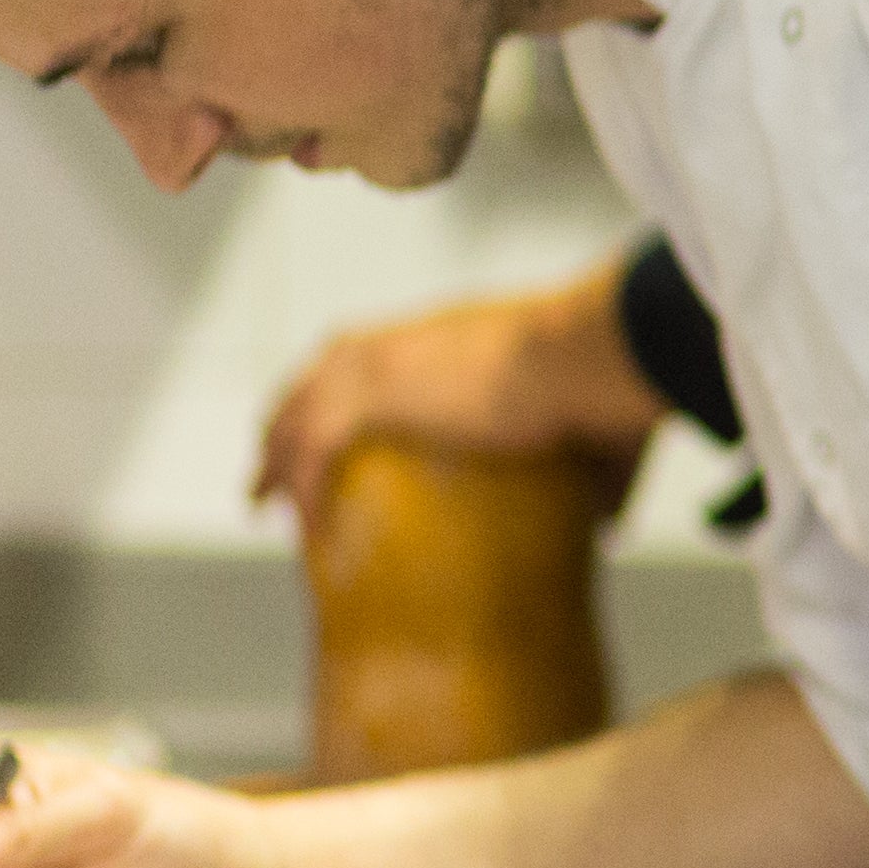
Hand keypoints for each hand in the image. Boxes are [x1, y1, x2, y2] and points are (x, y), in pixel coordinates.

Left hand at [254, 261, 667, 521]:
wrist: (588, 353)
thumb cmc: (604, 383)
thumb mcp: (596, 433)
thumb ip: (596, 481)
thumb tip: (608, 530)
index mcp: (452, 337)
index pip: (379, 359)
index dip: (350, 393)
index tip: (339, 429)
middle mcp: (407, 340)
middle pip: (321, 373)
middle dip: (293, 415)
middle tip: (276, 463)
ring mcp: (384, 361)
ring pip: (300, 405)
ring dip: (276, 450)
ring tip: (260, 494)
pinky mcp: (373, 393)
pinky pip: (313, 449)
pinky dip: (300, 487)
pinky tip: (298, 524)